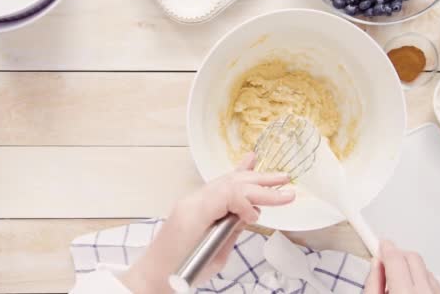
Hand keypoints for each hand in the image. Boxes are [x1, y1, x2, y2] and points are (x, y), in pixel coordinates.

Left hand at [121, 153, 295, 292]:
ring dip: (253, 179)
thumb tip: (248, 216)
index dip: (250, 201)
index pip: (230, 193)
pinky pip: (218, 185)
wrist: (153, 276)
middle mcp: (192, 201)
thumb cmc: (179, 274)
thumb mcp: (214, 260)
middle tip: (287, 187)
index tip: (257, 217)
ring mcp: (192, 200)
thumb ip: (232, 233)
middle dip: (261, 184)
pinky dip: (235, 175)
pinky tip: (249, 162)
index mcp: (195, 214)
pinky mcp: (194, 205)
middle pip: (231, 184)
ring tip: (278, 177)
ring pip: (226, 181)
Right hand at [365, 241, 439, 293]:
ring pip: (425, 267)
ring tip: (399, 280)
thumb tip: (376, 263)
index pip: (396, 259)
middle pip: (413, 258)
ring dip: (411, 267)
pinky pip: (434, 280)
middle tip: (387, 262)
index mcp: (404, 293)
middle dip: (399, 255)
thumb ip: (373, 283)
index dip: (386, 248)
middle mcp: (425, 292)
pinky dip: (422, 278)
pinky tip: (412, 287)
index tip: (381, 244)